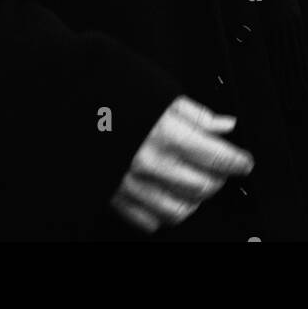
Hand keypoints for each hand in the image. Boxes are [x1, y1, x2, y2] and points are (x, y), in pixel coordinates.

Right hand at [110, 96, 252, 233]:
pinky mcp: (113, 196)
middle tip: (220, 168)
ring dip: (195, 200)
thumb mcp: (159, 91)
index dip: (237, 161)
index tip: (244, 161)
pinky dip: (164, 212)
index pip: (216, 156)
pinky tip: (167, 195)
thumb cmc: (110, 88)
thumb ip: (195, 113)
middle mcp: (149, 162)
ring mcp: (130, 183)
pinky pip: (148, 220)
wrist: (63, 98)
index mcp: (164, 132)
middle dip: (218, 179)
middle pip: (201, 187)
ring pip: (178, 210)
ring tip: (196, 183)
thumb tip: (225, 126)